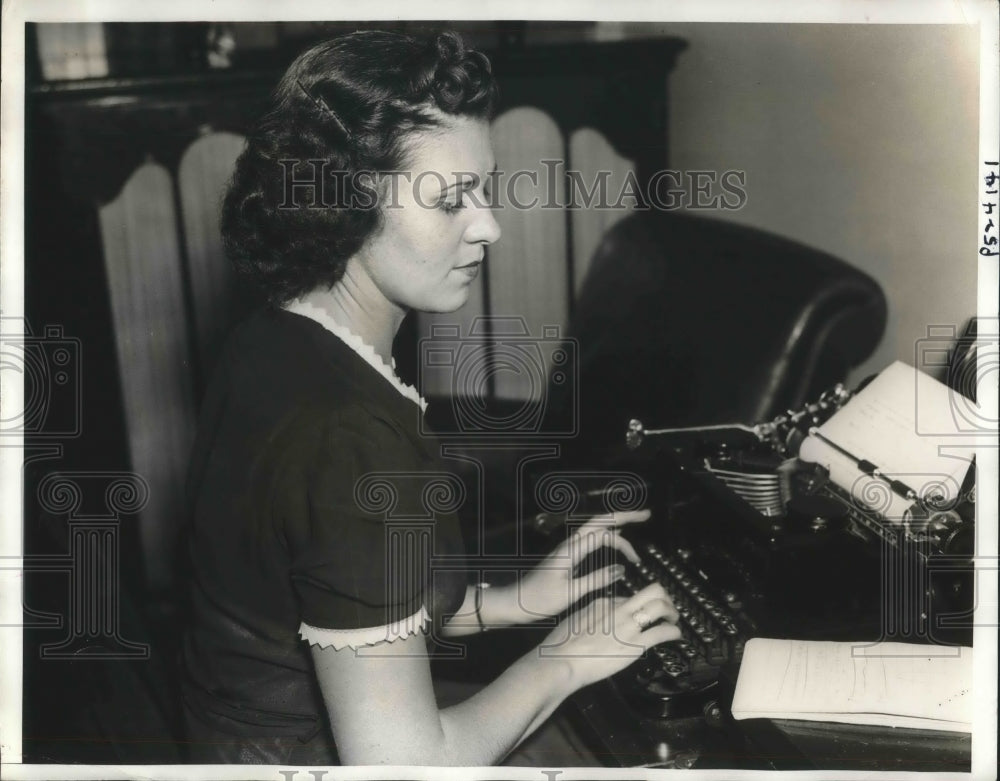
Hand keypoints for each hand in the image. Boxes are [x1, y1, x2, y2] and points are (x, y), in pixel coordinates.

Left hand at [514, 509, 650, 620]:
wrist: (516, 601)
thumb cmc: (540, 599)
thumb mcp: (571, 593)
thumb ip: (596, 580)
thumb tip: (622, 568)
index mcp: (571, 550)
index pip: (603, 535)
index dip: (623, 543)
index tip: (637, 560)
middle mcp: (570, 544)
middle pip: (599, 521)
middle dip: (623, 515)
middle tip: (646, 514)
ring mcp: (567, 548)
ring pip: (594, 527)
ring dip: (615, 522)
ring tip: (635, 520)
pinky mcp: (566, 555)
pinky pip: (590, 537)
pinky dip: (605, 533)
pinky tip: (613, 537)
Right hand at [540, 581, 680, 690]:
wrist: (561, 660)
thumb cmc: (561, 646)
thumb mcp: (574, 622)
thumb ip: (590, 619)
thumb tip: (598, 624)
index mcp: (602, 603)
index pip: (628, 598)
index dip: (638, 606)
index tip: (640, 614)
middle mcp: (618, 609)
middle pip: (651, 590)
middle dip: (664, 597)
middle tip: (667, 608)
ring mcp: (628, 625)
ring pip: (660, 605)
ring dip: (672, 611)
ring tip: (673, 620)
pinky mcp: (635, 644)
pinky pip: (662, 632)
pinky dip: (673, 632)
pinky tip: (676, 635)